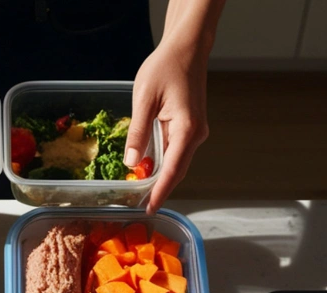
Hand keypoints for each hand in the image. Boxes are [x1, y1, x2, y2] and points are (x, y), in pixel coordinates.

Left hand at [124, 39, 209, 214]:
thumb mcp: (144, 100)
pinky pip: (176, 151)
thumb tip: (131, 163)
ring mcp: (195, 131)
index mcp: (186, 129)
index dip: (160, 192)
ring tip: (141, 192)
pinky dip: (163, 162)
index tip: (150, 209)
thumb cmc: (165, 68)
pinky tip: (148, 169)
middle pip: (177, 171)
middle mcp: (195, 134)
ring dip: (161, 177)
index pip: (172, 170)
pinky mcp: (190, 127)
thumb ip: (138, 133)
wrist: (187, 48)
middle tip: (141, 206)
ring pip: (177, 162)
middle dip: (160, 189)